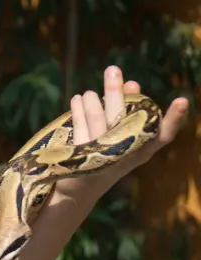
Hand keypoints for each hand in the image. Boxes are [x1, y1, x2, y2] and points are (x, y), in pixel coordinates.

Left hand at [55, 65, 188, 200]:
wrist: (78, 191)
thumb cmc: (104, 157)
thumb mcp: (121, 136)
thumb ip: (127, 111)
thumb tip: (132, 83)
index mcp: (141, 151)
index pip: (164, 136)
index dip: (173, 119)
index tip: (182, 100)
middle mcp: (125, 155)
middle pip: (123, 118)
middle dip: (115, 91)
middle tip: (113, 69)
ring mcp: (102, 156)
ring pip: (98, 117)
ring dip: (91, 99)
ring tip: (87, 93)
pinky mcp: (81, 157)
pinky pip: (79, 124)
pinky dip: (78, 108)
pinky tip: (77, 99)